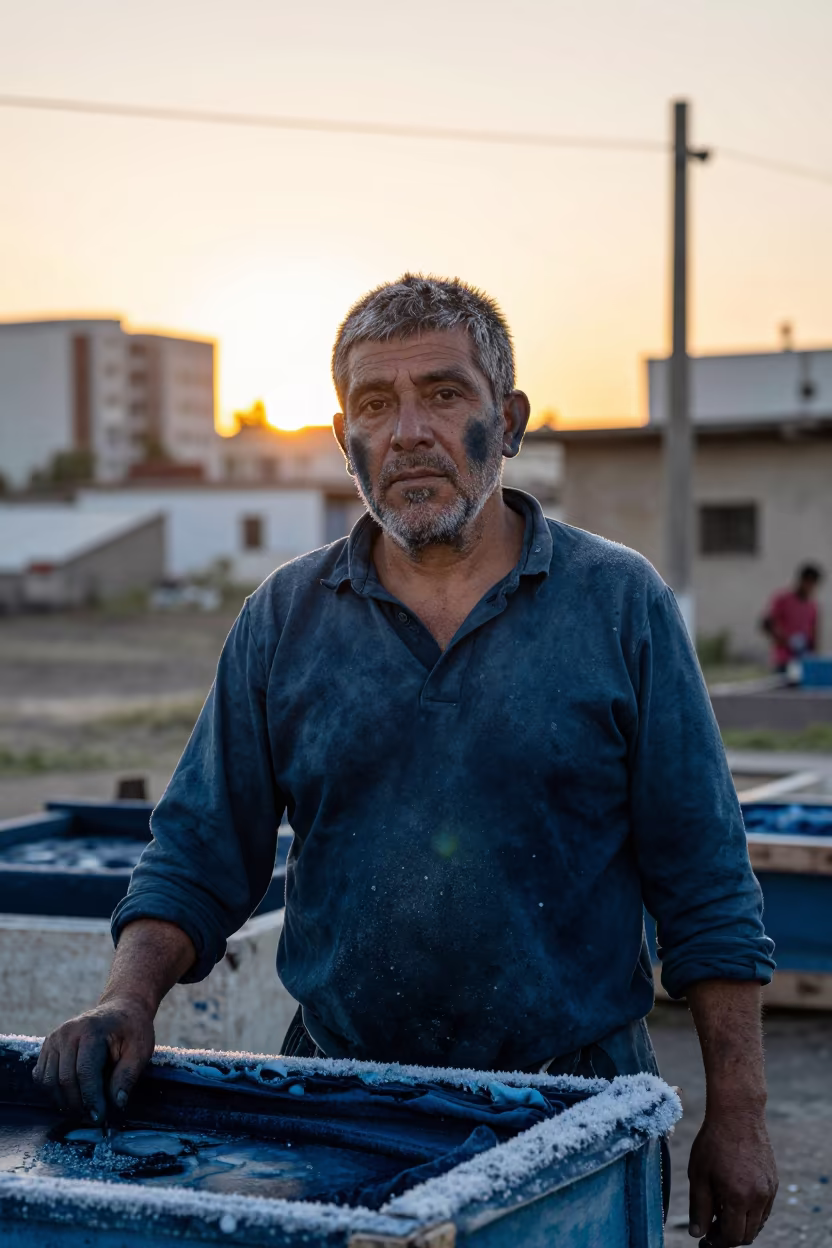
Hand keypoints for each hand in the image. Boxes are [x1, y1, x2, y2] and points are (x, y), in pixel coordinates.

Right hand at [33, 997, 154, 1122]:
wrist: (121, 1009)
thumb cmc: (132, 1030)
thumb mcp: (140, 1050)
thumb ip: (127, 1076)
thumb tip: (117, 1104)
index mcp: (91, 1030)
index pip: (85, 1071)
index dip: (90, 1099)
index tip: (99, 1118)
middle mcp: (67, 1033)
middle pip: (64, 1079)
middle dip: (78, 1105)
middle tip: (93, 1118)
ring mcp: (54, 1038)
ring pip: (48, 1081)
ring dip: (64, 1101)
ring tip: (83, 1109)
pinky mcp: (47, 1046)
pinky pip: (41, 1077)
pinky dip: (53, 1092)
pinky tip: (71, 1095)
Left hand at [688, 1112, 777, 1244]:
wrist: (737, 1113)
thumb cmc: (714, 1141)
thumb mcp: (699, 1174)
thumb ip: (699, 1207)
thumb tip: (698, 1233)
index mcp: (738, 1198)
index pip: (732, 1237)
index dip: (718, 1242)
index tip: (706, 1239)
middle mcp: (759, 1198)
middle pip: (748, 1234)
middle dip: (729, 1236)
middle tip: (712, 1227)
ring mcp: (769, 1190)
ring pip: (758, 1223)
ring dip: (741, 1224)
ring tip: (721, 1211)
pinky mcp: (773, 1181)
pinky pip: (765, 1208)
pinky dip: (751, 1211)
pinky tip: (734, 1198)